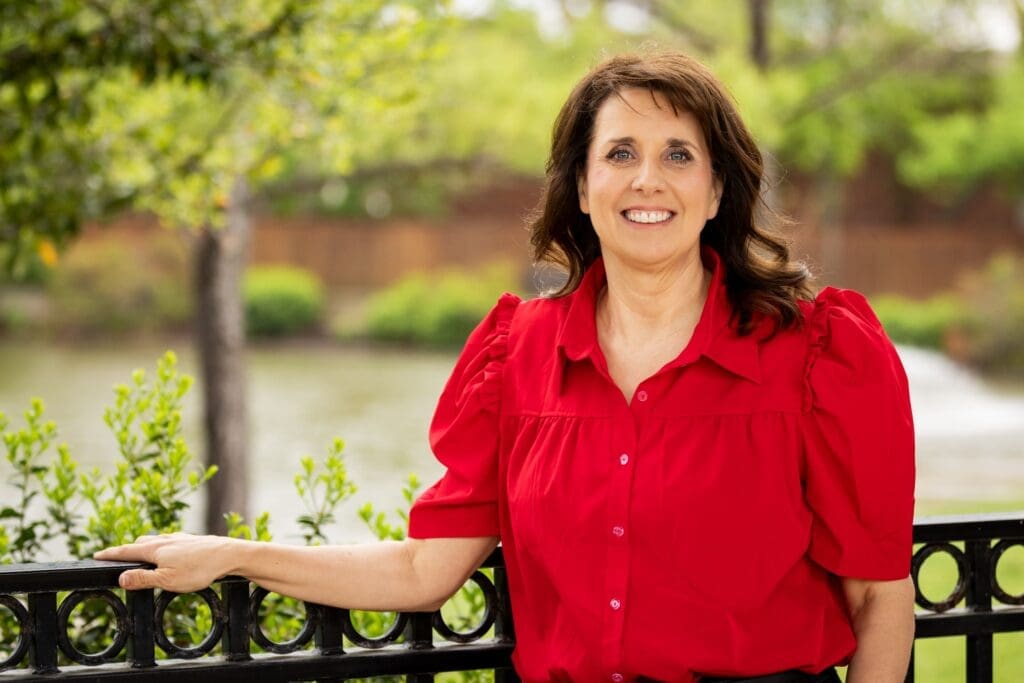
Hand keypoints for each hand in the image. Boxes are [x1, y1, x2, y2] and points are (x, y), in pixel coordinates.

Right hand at [93, 532, 235, 591]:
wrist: (230, 554)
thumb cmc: (200, 569)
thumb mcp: (168, 580)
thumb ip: (143, 579)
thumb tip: (120, 578)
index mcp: (156, 549)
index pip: (126, 551)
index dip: (110, 554)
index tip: (96, 555)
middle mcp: (166, 539)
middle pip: (140, 543)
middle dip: (127, 550)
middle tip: (116, 556)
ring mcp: (180, 538)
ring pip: (156, 540)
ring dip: (144, 547)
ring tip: (139, 553)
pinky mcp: (193, 540)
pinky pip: (171, 541)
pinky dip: (162, 546)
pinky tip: (169, 550)